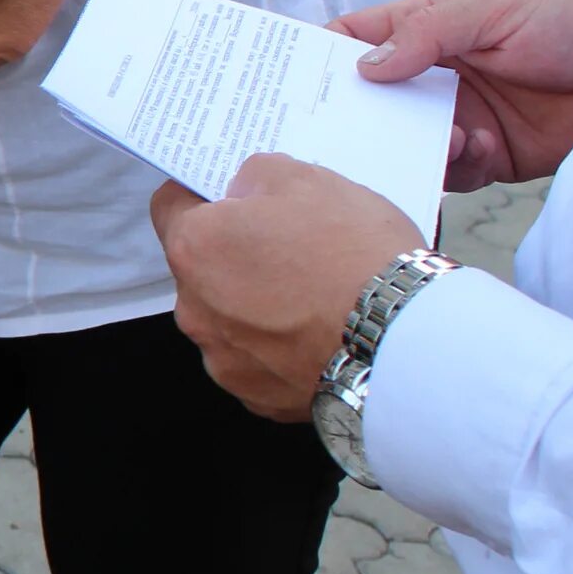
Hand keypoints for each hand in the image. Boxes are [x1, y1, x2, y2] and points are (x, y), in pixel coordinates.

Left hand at [150, 156, 423, 421]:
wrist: (401, 342)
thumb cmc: (355, 255)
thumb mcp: (308, 180)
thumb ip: (258, 176)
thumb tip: (244, 189)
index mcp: (195, 248)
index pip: (171, 207)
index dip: (202, 194)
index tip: (231, 195)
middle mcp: (194, 309)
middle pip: (203, 269)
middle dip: (238, 254)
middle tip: (292, 247)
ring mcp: (223, 359)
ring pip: (230, 319)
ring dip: (258, 306)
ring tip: (316, 296)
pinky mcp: (256, 397)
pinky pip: (260, 361)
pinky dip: (282, 348)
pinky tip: (322, 335)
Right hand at [333, 0, 572, 189]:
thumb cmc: (565, 17)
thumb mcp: (494, 8)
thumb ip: (428, 33)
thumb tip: (364, 66)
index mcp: (428, 28)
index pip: (359, 38)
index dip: (324, 55)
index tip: (294, 79)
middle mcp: (434, 75)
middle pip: (372, 100)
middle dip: (356, 117)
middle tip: (339, 135)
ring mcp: (457, 116)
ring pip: (405, 142)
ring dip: (415, 146)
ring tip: (451, 138)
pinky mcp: (487, 154)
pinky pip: (452, 172)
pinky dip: (460, 165)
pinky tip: (484, 146)